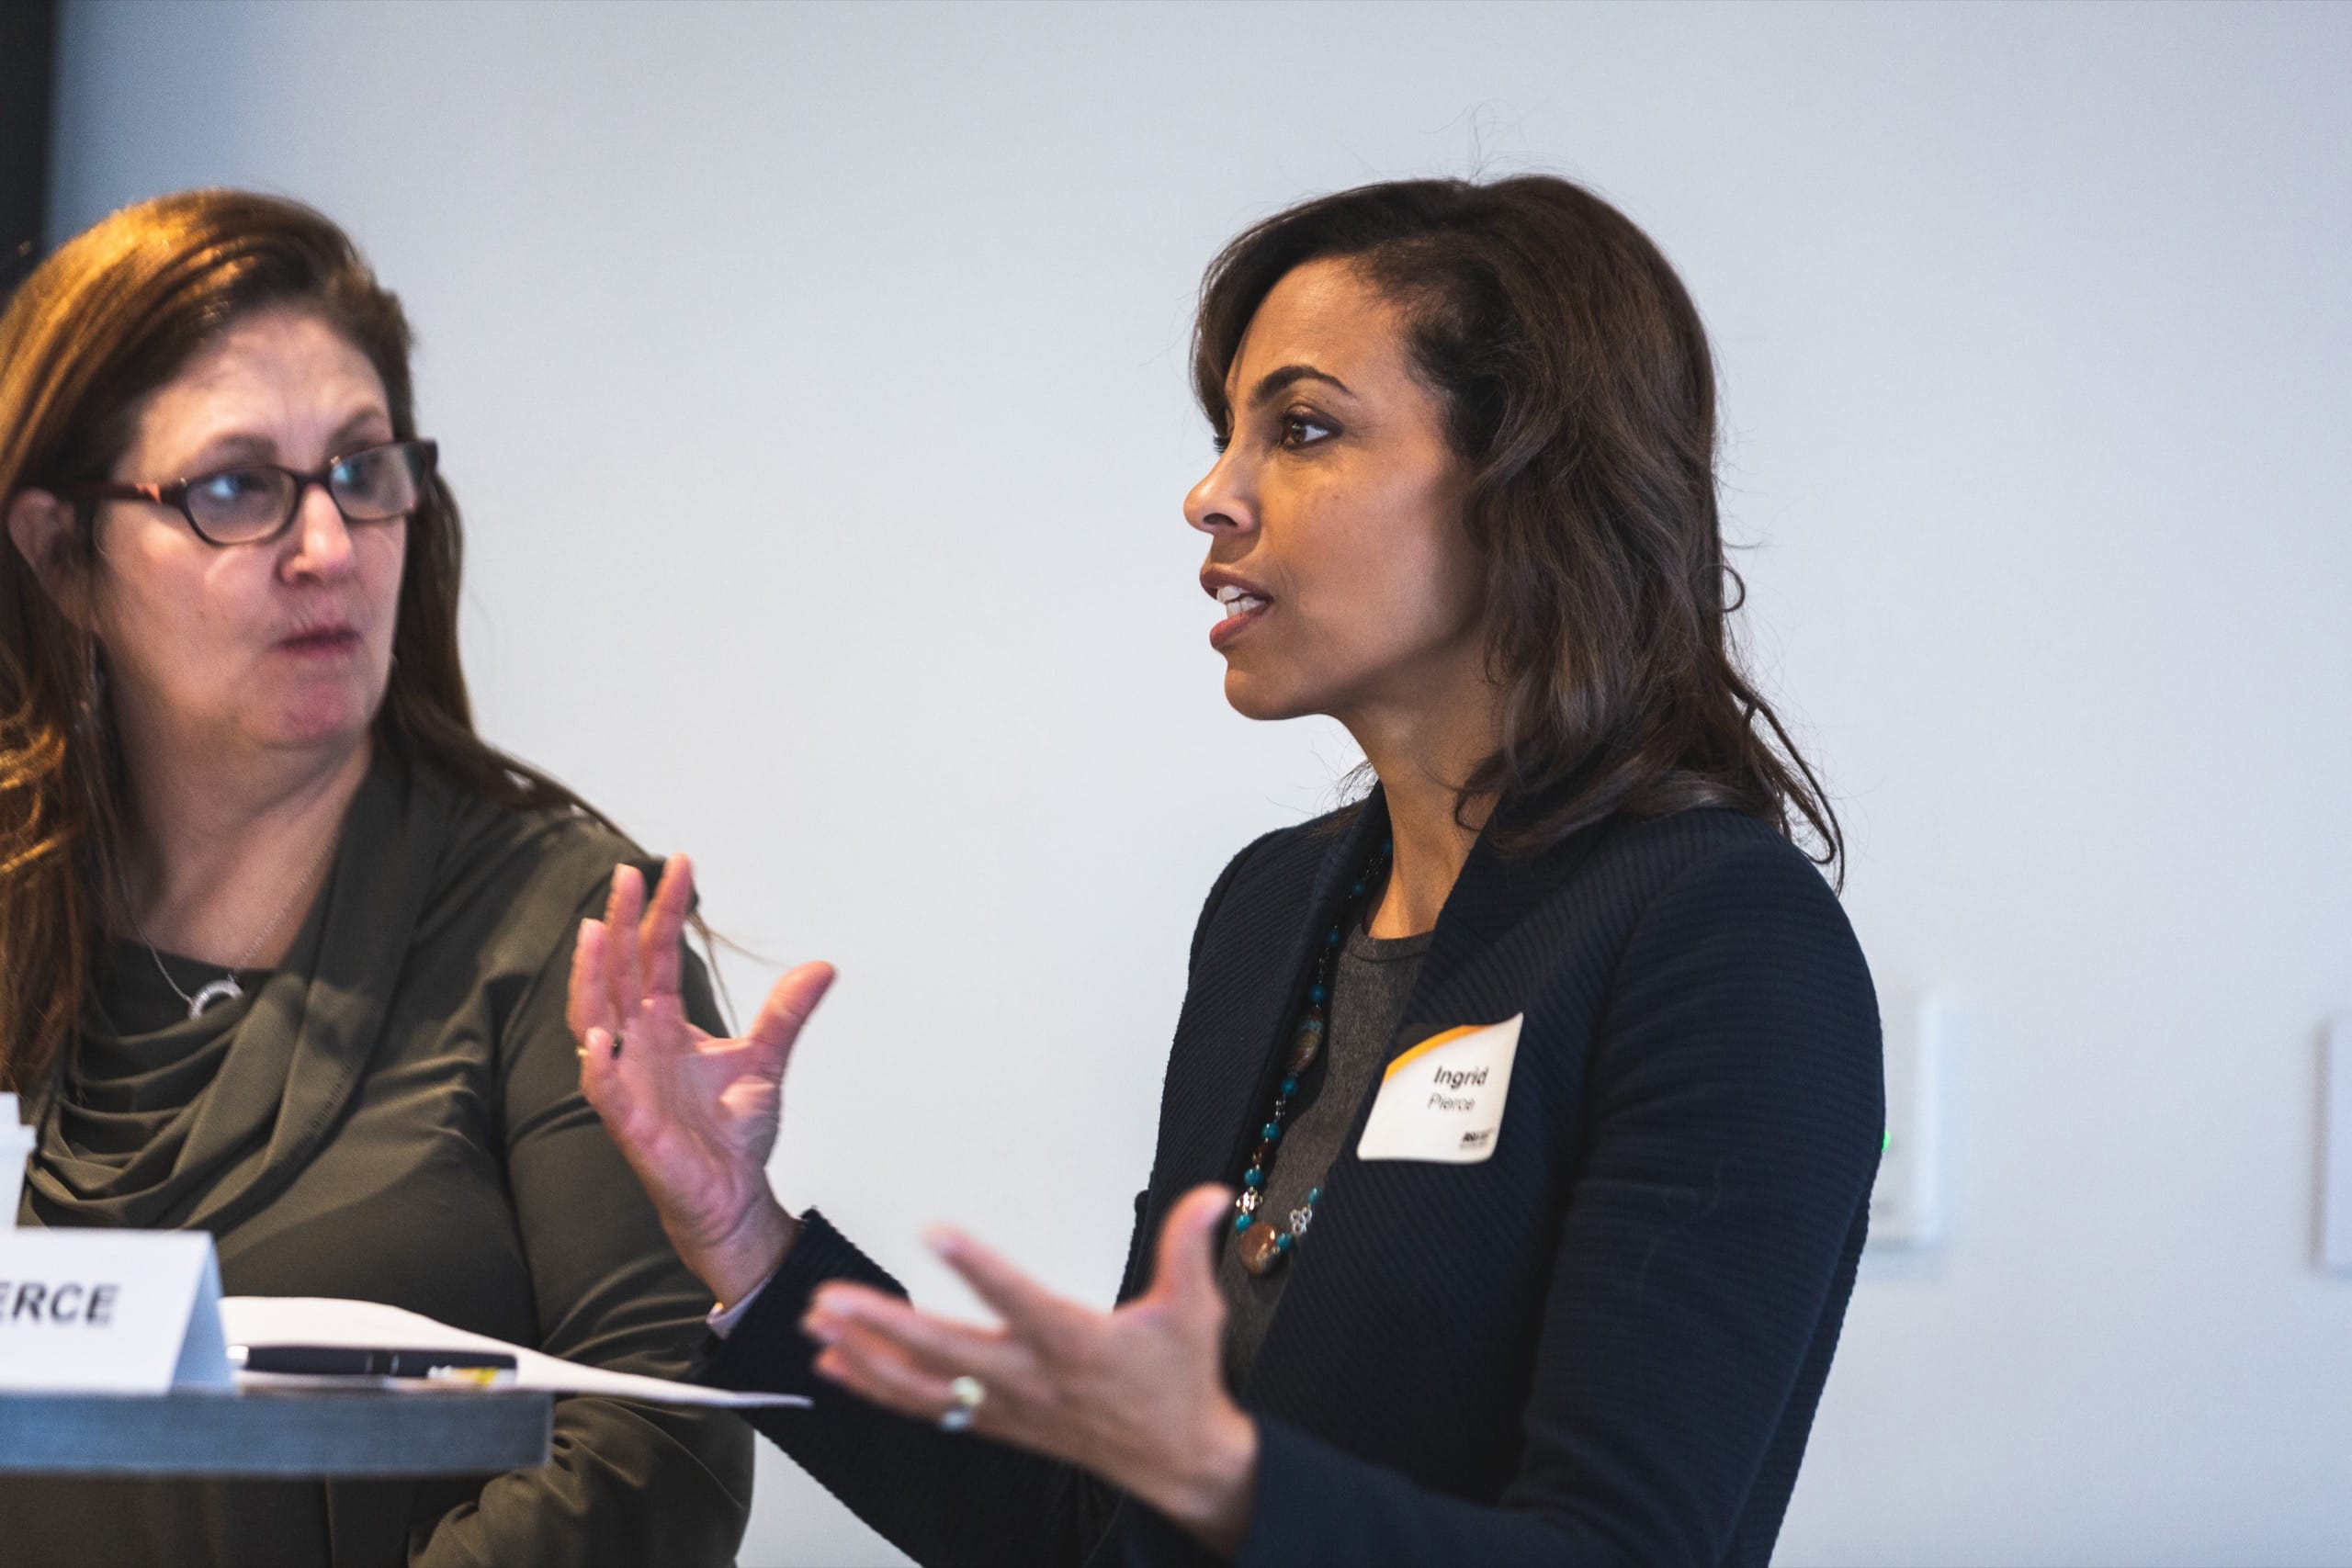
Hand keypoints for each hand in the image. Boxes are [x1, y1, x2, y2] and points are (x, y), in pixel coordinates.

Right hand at [568, 854, 835, 1305]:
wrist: (733, 1196)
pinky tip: (599, 1038)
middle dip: (621, 924)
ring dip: (591, 976)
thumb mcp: (765, 1060)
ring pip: (594, 1019)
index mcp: (663, 1026)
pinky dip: (599, 1065)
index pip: (654, 956)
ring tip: (595, 930)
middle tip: (626, 875)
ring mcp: (628, 1082)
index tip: (678, 864)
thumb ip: (785, 1013)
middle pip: (618, 973)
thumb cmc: (732, 1134)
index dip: (663, 911)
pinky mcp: (630, 1126)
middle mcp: (637, 1046)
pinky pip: (604, 1091)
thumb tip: (823, 965)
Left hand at [801, 1184, 1259, 1552]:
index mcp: (1074, 1342)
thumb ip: (1190, 1247)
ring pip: (921, 1386)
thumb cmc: (1177, 1383)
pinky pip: (925, 1409)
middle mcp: (1030, 1378)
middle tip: (830, 1298)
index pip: (1017, 1298)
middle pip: (944, 1351)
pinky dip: (878, 1388)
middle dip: (881, 1325)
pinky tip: (839, 1369)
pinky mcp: (995, 1423)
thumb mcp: (1195, 1310)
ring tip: (817, 1326)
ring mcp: (1006, 1406)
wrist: (1175, 1460)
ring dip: (864, 1356)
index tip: (935, 1230)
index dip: (976, 1265)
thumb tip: (1211, 1196)